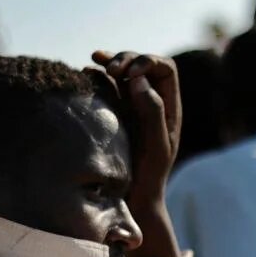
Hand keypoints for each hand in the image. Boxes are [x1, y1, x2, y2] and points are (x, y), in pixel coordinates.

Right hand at [92, 50, 180, 187]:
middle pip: (143, 65)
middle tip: (110, 69)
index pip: (165, 69)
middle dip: (126, 59)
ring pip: (123, 73)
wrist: (133, 197)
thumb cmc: (149, 176)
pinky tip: (85, 72)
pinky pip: (107, 86)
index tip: (130, 74)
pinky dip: (97, 75)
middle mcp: (152, 102)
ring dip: (110, 63)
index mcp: (169, 107)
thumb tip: (139, 80)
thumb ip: (152, 113)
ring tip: (94, 60)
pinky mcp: (113, 113)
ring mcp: (131, 106)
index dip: (148, 62)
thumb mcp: (155, 146)